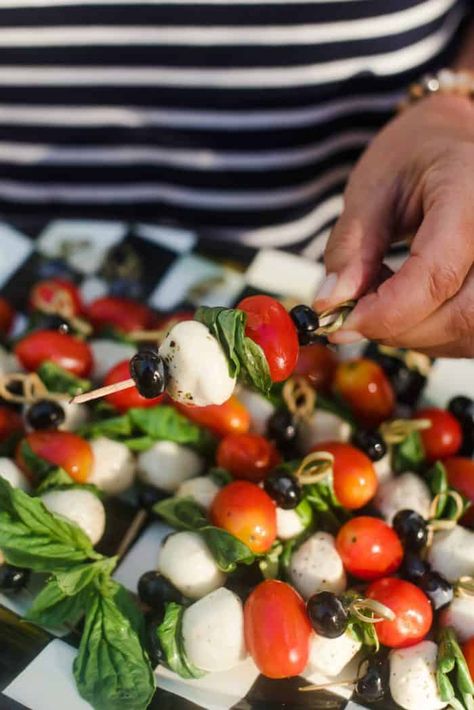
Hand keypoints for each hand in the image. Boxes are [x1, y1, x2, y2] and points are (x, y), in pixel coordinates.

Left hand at [313, 93, 473, 357]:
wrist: (454, 146)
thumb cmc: (415, 158)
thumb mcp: (372, 188)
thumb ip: (351, 248)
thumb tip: (330, 304)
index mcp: (471, 191)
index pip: (437, 273)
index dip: (387, 311)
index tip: (341, 321)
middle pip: (460, 315)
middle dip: (397, 329)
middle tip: (351, 317)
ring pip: (467, 332)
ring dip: (412, 335)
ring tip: (378, 302)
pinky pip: (470, 333)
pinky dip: (429, 334)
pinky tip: (404, 307)